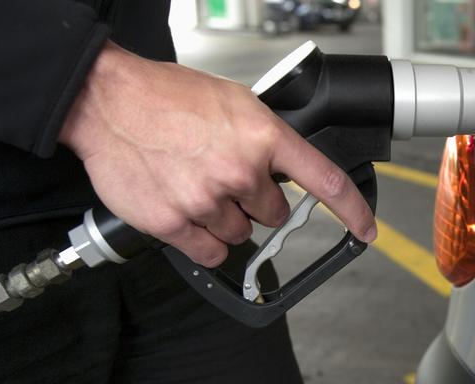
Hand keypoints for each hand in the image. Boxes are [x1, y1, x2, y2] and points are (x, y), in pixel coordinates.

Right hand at [59, 41, 376, 266]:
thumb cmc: (168, 98)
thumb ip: (267, 140)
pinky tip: (186, 210)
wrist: (109, 101)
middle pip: (272, 214)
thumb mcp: (236, 104)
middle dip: (255, 201)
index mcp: (264, 137)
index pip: (324, 181)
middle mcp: (240, 172)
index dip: (352, 211)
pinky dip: (202, 239)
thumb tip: (285, 171)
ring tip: (196, 183)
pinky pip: (210, 251)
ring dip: (225, 217)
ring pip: (239, 233)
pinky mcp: (174, 222)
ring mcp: (207, 200)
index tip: (365, 229)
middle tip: (225, 176)